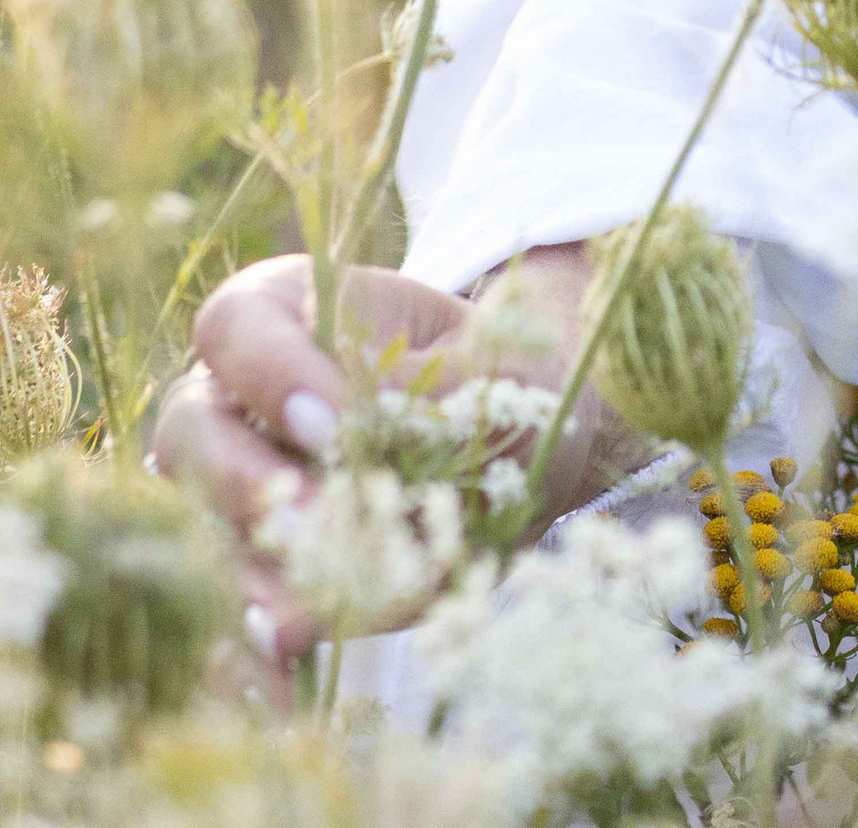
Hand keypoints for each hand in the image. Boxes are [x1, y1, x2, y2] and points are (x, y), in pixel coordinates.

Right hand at [153, 245, 608, 664]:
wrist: (532, 441)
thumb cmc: (507, 372)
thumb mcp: (493, 364)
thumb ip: (428, 394)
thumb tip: (354, 447)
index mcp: (294, 311)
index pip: (236, 324)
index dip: (268, 373)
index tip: (332, 425)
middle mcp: (241, 396)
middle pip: (190, 431)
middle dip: (244, 485)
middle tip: (315, 526)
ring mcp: (236, 484)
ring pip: (197, 527)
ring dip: (244, 577)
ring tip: (293, 625)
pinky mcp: (258, 564)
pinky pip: (226, 609)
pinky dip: (249, 650)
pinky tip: (285, 680)